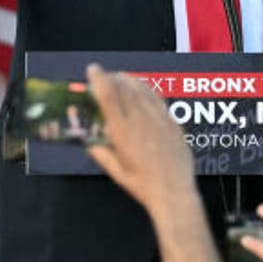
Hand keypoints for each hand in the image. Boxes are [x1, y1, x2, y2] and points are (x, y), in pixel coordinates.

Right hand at [84, 64, 196, 215]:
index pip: (108, 96)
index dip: (99, 79)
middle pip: (124, 87)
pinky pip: (158, 98)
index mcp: (122, 131)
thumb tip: (88, 142)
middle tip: (104, 75)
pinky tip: (142, 88)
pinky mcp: (173, 122)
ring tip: (121, 77)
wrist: (174, 192)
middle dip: (112, 77)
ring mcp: (159, 118)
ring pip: (142, 89)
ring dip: (129, 80)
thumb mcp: (115, 171)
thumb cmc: (142, 185)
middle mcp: (140, 119)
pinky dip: (146, 89)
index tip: (93, 69)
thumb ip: (101, 152)